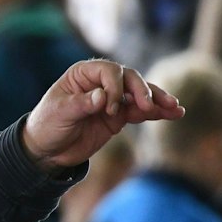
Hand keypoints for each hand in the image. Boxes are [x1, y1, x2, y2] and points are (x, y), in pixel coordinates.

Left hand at [21, 60, 183, 173]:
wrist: (47, 150)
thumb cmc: (47, 125)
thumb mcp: (59, 114)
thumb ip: (81, 104)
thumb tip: (102, 96)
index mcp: (83, 74)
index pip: (109, 71)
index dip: (114, 87)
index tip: (109, 108)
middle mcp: (101, 82)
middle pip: (129, 79)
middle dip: (142, 91)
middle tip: (148, 106)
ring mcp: (112, 99)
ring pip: (140, 94)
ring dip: (157, 100)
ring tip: (174, 108)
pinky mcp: (119, 116)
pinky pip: (141, 111)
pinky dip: (156, 113)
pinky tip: (174, 114)